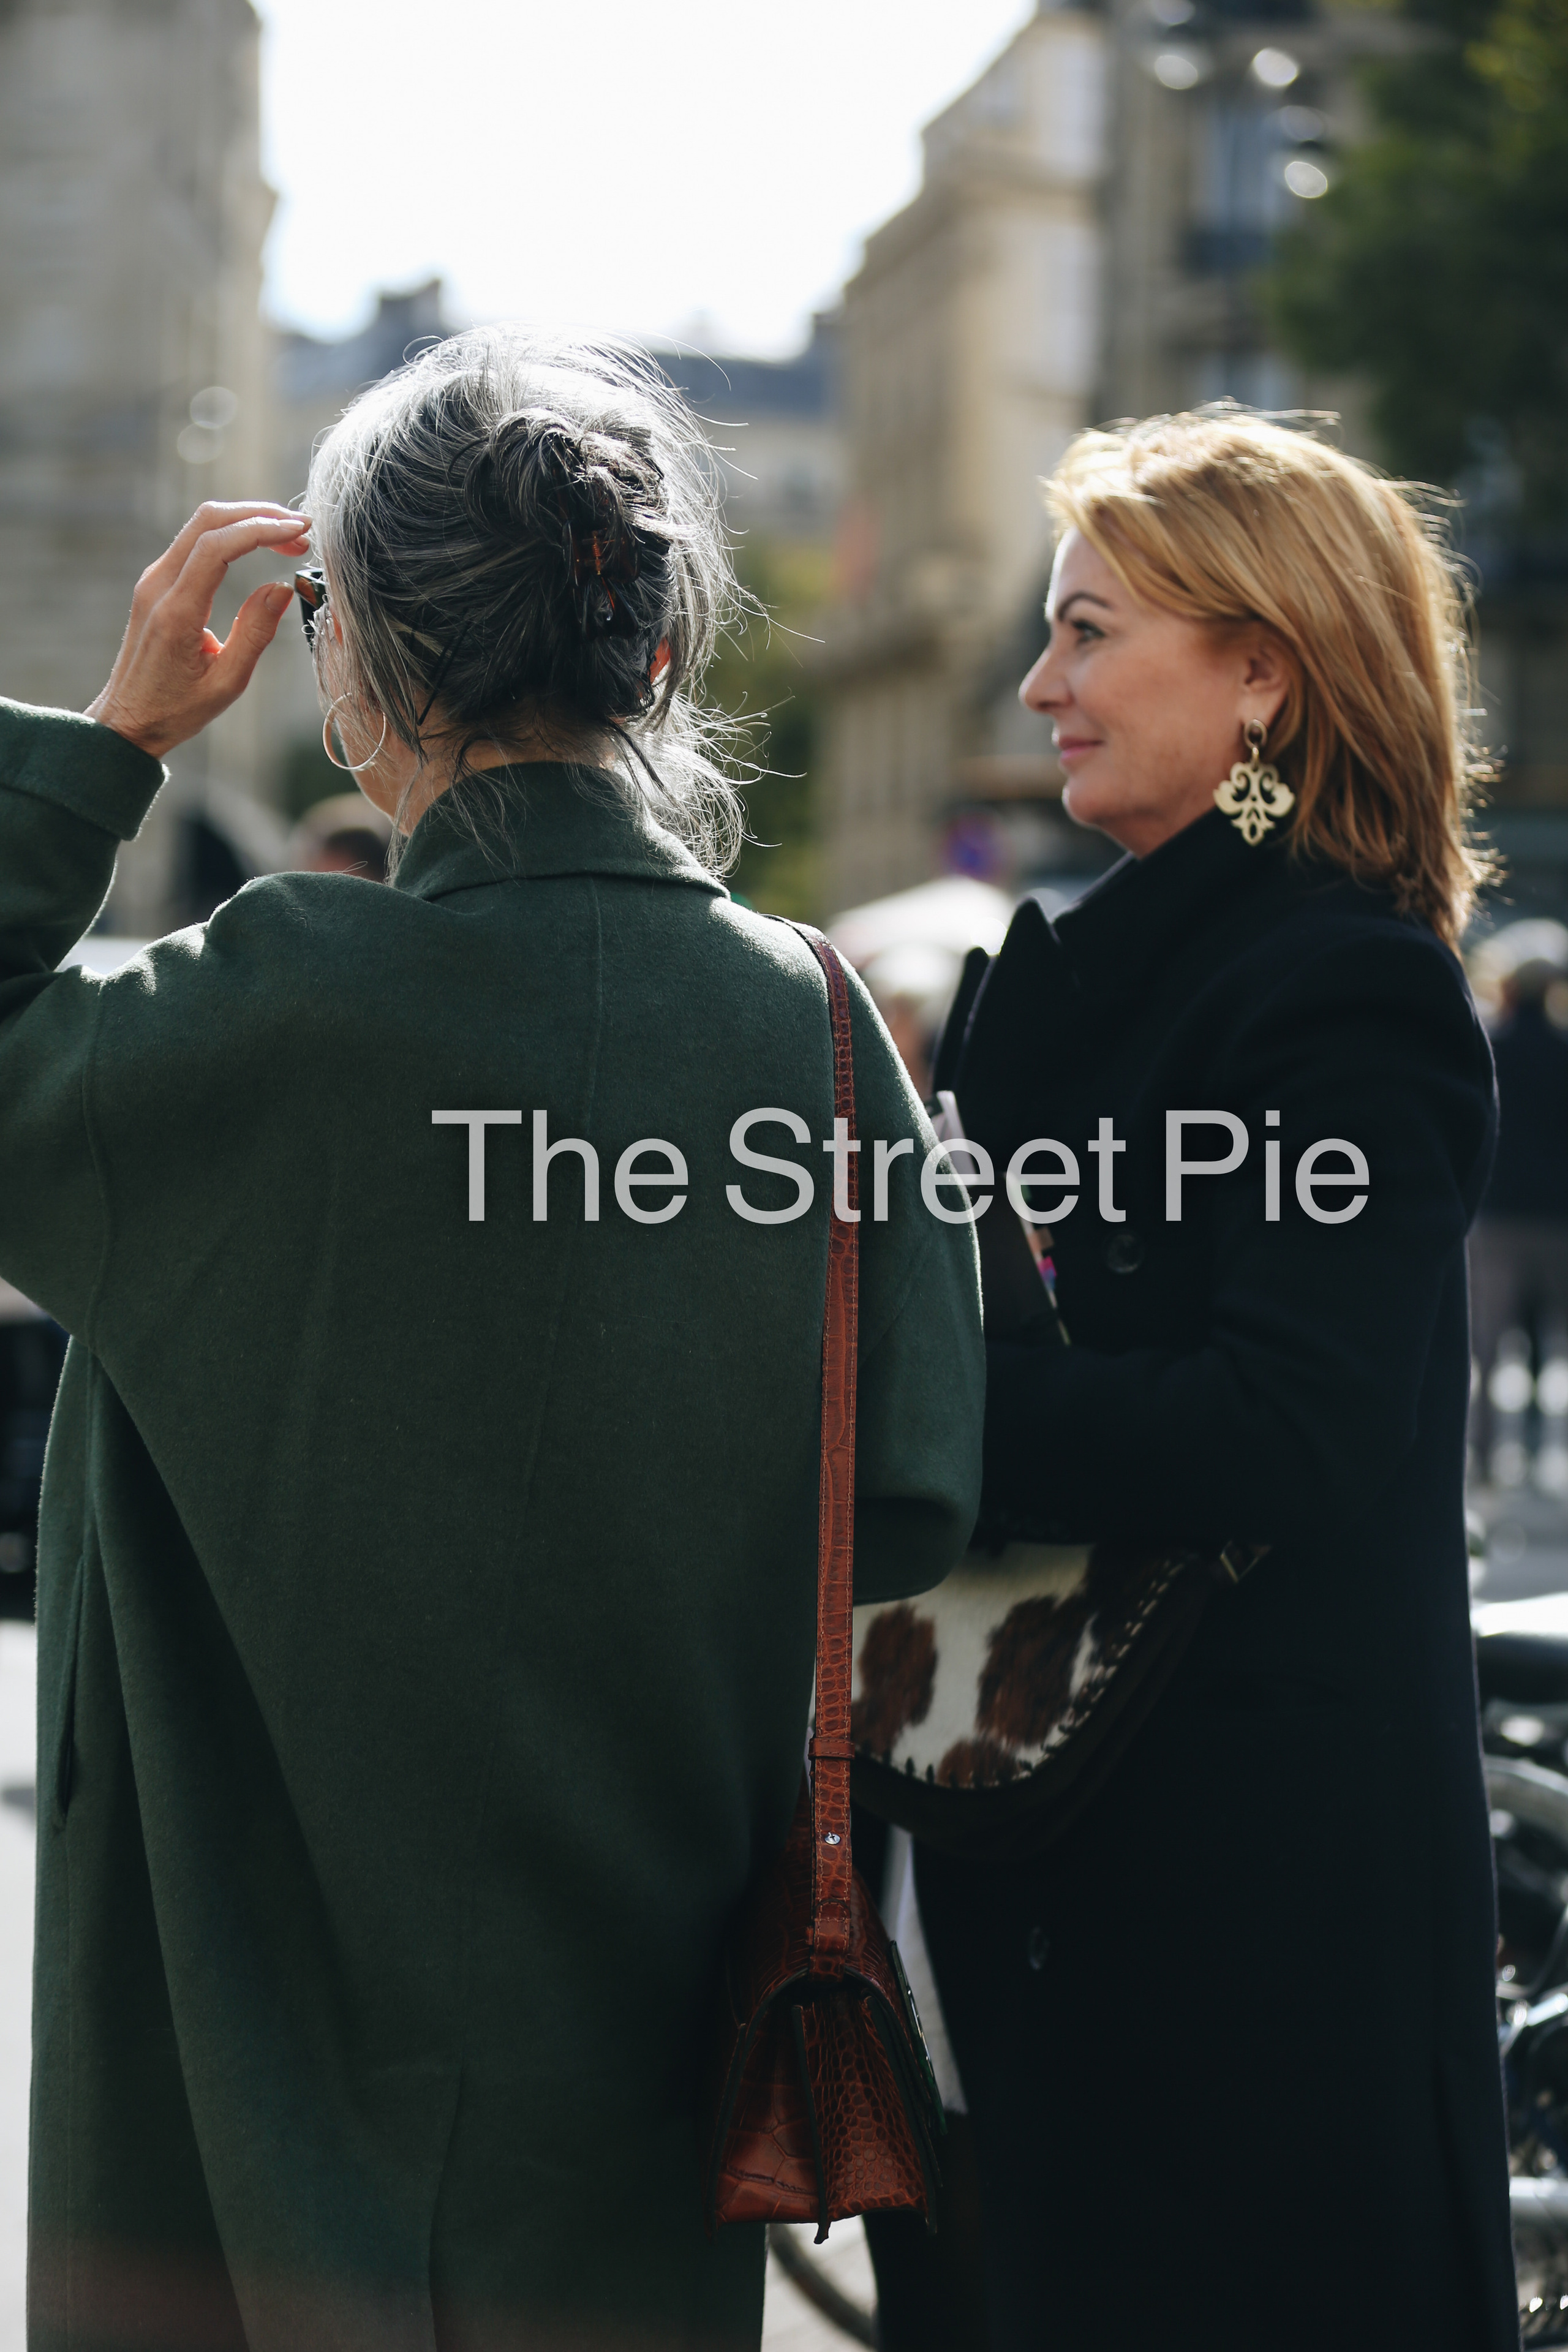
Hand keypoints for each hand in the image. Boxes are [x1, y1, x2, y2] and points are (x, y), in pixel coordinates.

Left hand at [85, 502, 312, 759]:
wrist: (127, 719)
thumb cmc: (176, 709)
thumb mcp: (227, 683)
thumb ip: (255, 633)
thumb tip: (281, 588)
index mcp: (176, 612)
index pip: (217, 547)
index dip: (261, 530)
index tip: (299, 534)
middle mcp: (158, 585)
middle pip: (208, 521)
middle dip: (258, 515)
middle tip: (301, 530)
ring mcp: (153, 580)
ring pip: (201, 526)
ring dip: (245, 521)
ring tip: (287, 538)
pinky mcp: (157, 583)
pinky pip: (195, 542)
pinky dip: (230, 535)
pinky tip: (257, 545)